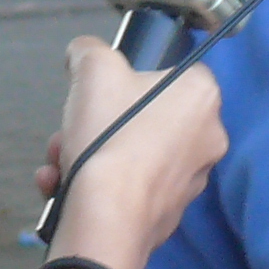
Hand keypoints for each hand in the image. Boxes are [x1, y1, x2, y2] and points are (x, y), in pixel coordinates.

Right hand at [39, 39, 225, 268]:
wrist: (107, 218)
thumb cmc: (109, 138)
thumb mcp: (93, 68)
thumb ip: (89, 50)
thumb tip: (83, 52)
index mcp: (202, 95)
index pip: (173, 71)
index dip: (132, 77)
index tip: (102, 91)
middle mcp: (207, 138)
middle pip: (143, 117)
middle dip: (97, 123)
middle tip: (72, 130)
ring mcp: (190, 180)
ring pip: (130, 155)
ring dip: (88, 155)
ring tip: (61, 163)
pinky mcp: (168, 214)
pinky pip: (128, 189)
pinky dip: (97, 186)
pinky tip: (64, 187)